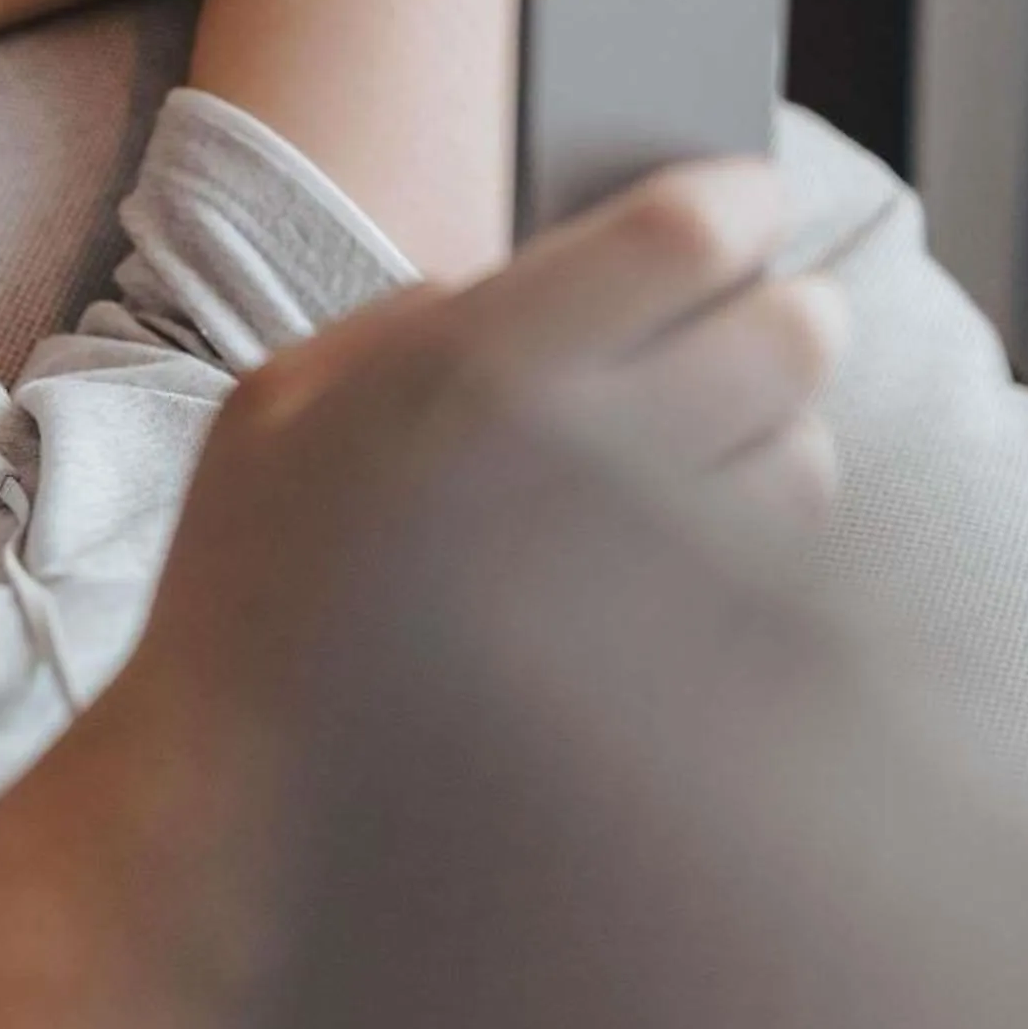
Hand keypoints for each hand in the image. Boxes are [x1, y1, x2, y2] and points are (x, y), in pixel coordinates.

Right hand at [99, 154, 850, 1013]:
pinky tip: (693, 575)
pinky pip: (788, 602)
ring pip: (802, 467)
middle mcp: (574, 471)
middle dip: (790, 318)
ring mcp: (643, 595)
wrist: (225, 824)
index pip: (678, 237)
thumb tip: (575, 271)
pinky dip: (759, 572)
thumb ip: (425, 319)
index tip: (749, 203)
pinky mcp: (685, 702)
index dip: (734, 204)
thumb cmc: (251, 595)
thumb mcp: (285, 406)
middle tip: (786, 318)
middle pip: (784, 340)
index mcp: (469, 370)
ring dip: (779, 445)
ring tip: (717, 455)